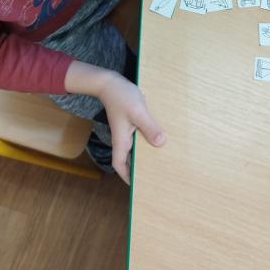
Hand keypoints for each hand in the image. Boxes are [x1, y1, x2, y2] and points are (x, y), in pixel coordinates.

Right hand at [64, 61, 165, 182]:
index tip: (136, 187)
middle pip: (128, 160)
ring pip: (135, 149)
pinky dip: (147, 141)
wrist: (109, 82)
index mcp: (121, 140)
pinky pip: (139, 137)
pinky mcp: (130, 123)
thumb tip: (161, 144)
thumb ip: (149, 127)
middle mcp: (122, 138)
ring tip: (159, 161)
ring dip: (144, 155)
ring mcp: (126, 131)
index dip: (126, 177)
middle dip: (138, 169)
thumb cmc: (121, 96)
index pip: (120, 165)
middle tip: (154, 177)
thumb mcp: (138, 112)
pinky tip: (159, 139)